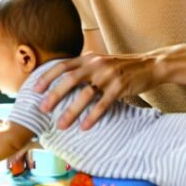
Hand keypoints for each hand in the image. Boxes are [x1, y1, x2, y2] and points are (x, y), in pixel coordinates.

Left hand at [32, 53, 161, 129]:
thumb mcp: (101, 62)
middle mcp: (97, 64)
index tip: (35, 90)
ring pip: (86, 94)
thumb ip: (84, 69)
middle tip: (42, 109)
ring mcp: (109, 75)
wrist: (151, 65)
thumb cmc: (122, 67)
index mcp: (89, 58)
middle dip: (54, 95)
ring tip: (61, 125)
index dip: (47, 77)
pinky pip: (104, 103)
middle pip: (70, 79)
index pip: (63, 65)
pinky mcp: (121, 86)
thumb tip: (62, 82)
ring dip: (71, 111)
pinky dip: (93, 116)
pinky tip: (84, 126)